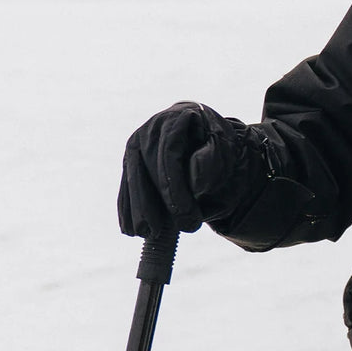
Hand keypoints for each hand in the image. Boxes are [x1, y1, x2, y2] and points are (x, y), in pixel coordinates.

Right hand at [118, 101, 258, 236]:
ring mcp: (138, 141)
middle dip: (151, 202)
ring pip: (132, 176)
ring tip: (144, 234)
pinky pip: (126, 184)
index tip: (182, 213)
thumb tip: (194, 183)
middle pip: (145, 165)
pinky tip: (129, 229)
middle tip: (160, 231)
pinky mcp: (131, 159)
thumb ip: (211, 162)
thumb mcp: (224, 150)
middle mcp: (153, 126)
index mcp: (179, 116)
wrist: (209, 140)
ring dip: (136, 208)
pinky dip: (127, 207)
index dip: (173, 186)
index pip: (170, 152)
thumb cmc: (219, 146)